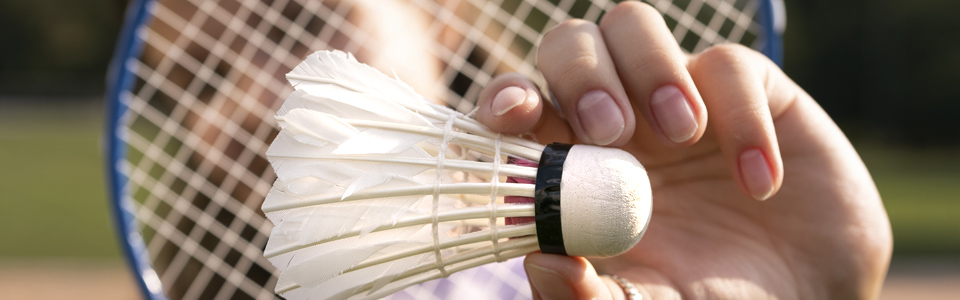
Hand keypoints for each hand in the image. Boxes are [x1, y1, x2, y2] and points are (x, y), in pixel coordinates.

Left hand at [475, 2, 891, 298]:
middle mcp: (616, 118)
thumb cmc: (710, 298)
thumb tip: (541, 260)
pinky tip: (757, 184)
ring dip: (649, 68)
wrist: (809, 294)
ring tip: (683, 134)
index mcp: (573, 162)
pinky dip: (741, 116)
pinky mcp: (746, 88)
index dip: (505, 99)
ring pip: (631, 25)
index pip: (519, 107)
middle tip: (610, 130)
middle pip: (567, 46)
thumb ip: (588, 296)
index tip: (512, 118)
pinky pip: (728, 64)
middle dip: (579, 74)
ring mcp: (677, 95)